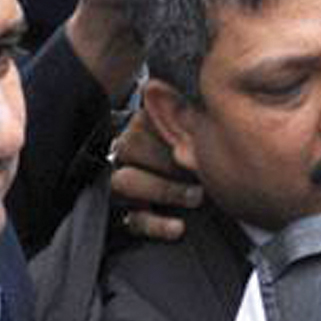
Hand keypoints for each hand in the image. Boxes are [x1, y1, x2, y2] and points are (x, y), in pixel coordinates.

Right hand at [109, 107, 202, 242]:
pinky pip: (131, 220)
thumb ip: (189, 117)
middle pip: (129, 146)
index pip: (143, 119)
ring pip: (124, 180)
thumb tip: (178, 94)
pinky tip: (178, 227)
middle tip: (198, 170)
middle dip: (166, 159)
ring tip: (197, 196)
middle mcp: (124, 153)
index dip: (168, 129)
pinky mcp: (124, 217)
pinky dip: (156, 224)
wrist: (199, 201)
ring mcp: (121, 186)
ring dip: (165, 189)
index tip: (198, 138)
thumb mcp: (195, 135)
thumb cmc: (197, 160)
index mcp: (142, 126)